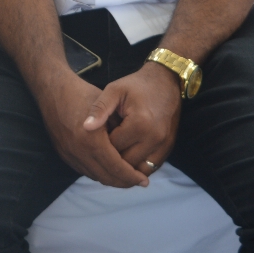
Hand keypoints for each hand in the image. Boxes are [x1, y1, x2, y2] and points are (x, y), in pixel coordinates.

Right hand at [38, 73, 146, 188]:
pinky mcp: (63, 154)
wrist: (52, 91)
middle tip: (138, 181)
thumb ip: (121, 131)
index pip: (116, 167)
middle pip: (106, 177)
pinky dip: (98, 172)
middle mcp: (79, 151)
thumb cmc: (82, 94)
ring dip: (111, 179)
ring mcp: (69, 154)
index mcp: (92, 140)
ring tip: (126, 177)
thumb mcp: (108, 109)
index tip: (145, 181)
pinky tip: (108, 168)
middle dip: (124, 182)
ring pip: (95, 176)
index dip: (132, 176)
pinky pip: (84, 170)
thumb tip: (137, 150)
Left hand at [85, 64, 181, 178]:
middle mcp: (154, 138)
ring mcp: (164, 145)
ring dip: (125, 166)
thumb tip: (85, 127)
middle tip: (102, 147)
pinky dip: (138, 166)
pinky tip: (128, 155)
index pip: (113, 148)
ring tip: (114, 153)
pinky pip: (151, 167)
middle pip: (125, 162)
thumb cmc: (136, 85)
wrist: (165, 82)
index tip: (95, 136)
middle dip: (112, 158)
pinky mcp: (168, 148)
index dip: (100, 144)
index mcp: (140, 123)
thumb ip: (99, 108)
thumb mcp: (115, 90)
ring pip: (138, 170)